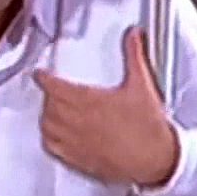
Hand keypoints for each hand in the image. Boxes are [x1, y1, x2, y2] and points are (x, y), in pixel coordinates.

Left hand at [33, 28, 179, 187]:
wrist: (155, 160)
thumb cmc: (148, 126)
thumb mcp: (142, 85)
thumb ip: (135, 56)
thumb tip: (133, 35)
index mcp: (90, 101)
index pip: (55, 87)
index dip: (44, 78)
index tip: (40, 74)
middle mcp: (79, 122)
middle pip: (49, 107)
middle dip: (47, 96)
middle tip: (51, 90)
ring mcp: (77, 143)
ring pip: (48, 128)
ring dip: (46, 116)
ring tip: (50, 110)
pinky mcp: (81, 160)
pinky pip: (54, 149)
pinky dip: (50, 139)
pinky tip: (54, 135)